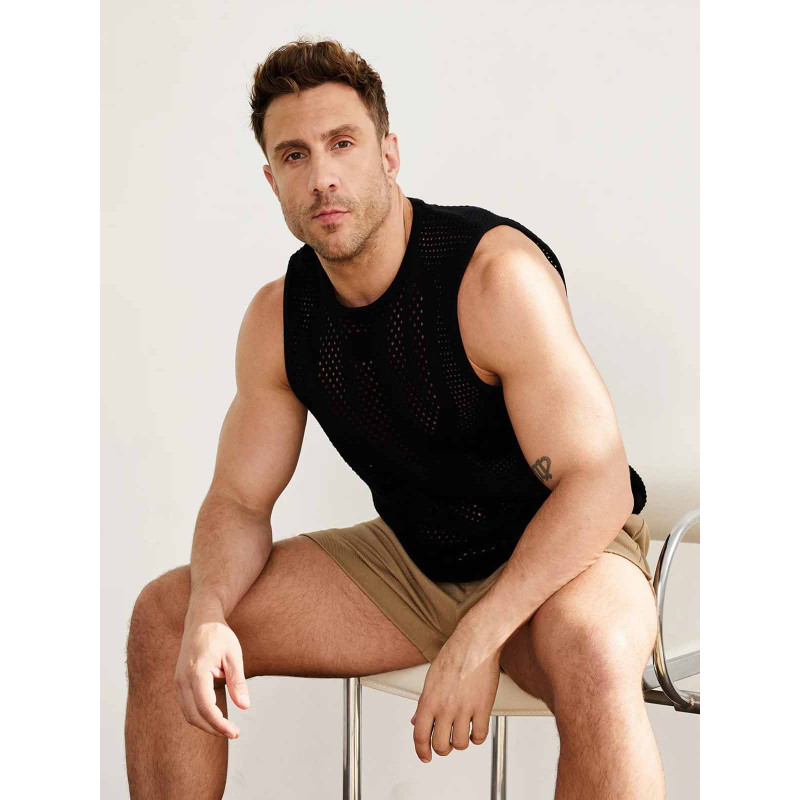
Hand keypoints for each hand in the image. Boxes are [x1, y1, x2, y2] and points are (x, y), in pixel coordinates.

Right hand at [174, 609, 250, 738]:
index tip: (235, 732)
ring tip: (226, 727)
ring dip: (206, 724)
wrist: (201, 619)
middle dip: (213, 728)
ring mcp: (178, 681)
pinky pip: (186, 705)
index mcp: (197, 672)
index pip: (206, 708)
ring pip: (188, 713)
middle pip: (194, 715)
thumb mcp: (234, 655)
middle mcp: (183, 679)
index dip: (220, 724)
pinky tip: (216, 715)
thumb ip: (238, 681)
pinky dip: (199, 714)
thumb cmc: (219, 635)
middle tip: (234, 732)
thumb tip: (245, 707)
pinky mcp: (179, 681)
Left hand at [409, 625, 500, 761]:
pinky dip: (478, 737)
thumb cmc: (453, 655)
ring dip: (461, 742)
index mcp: (429, 700)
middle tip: (447, 742)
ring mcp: (464, 709)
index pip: (420, 735)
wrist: (475, 643)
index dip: (421, 751)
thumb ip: (423, 703)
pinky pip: (480, 736)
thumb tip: (416, 721)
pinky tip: (476, 728)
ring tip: (462, 731)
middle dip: (443, 748)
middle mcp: (445, 707)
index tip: (425, 756)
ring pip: (461, 744)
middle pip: (441, 745)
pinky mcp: (483, 708)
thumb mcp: (431, 679)